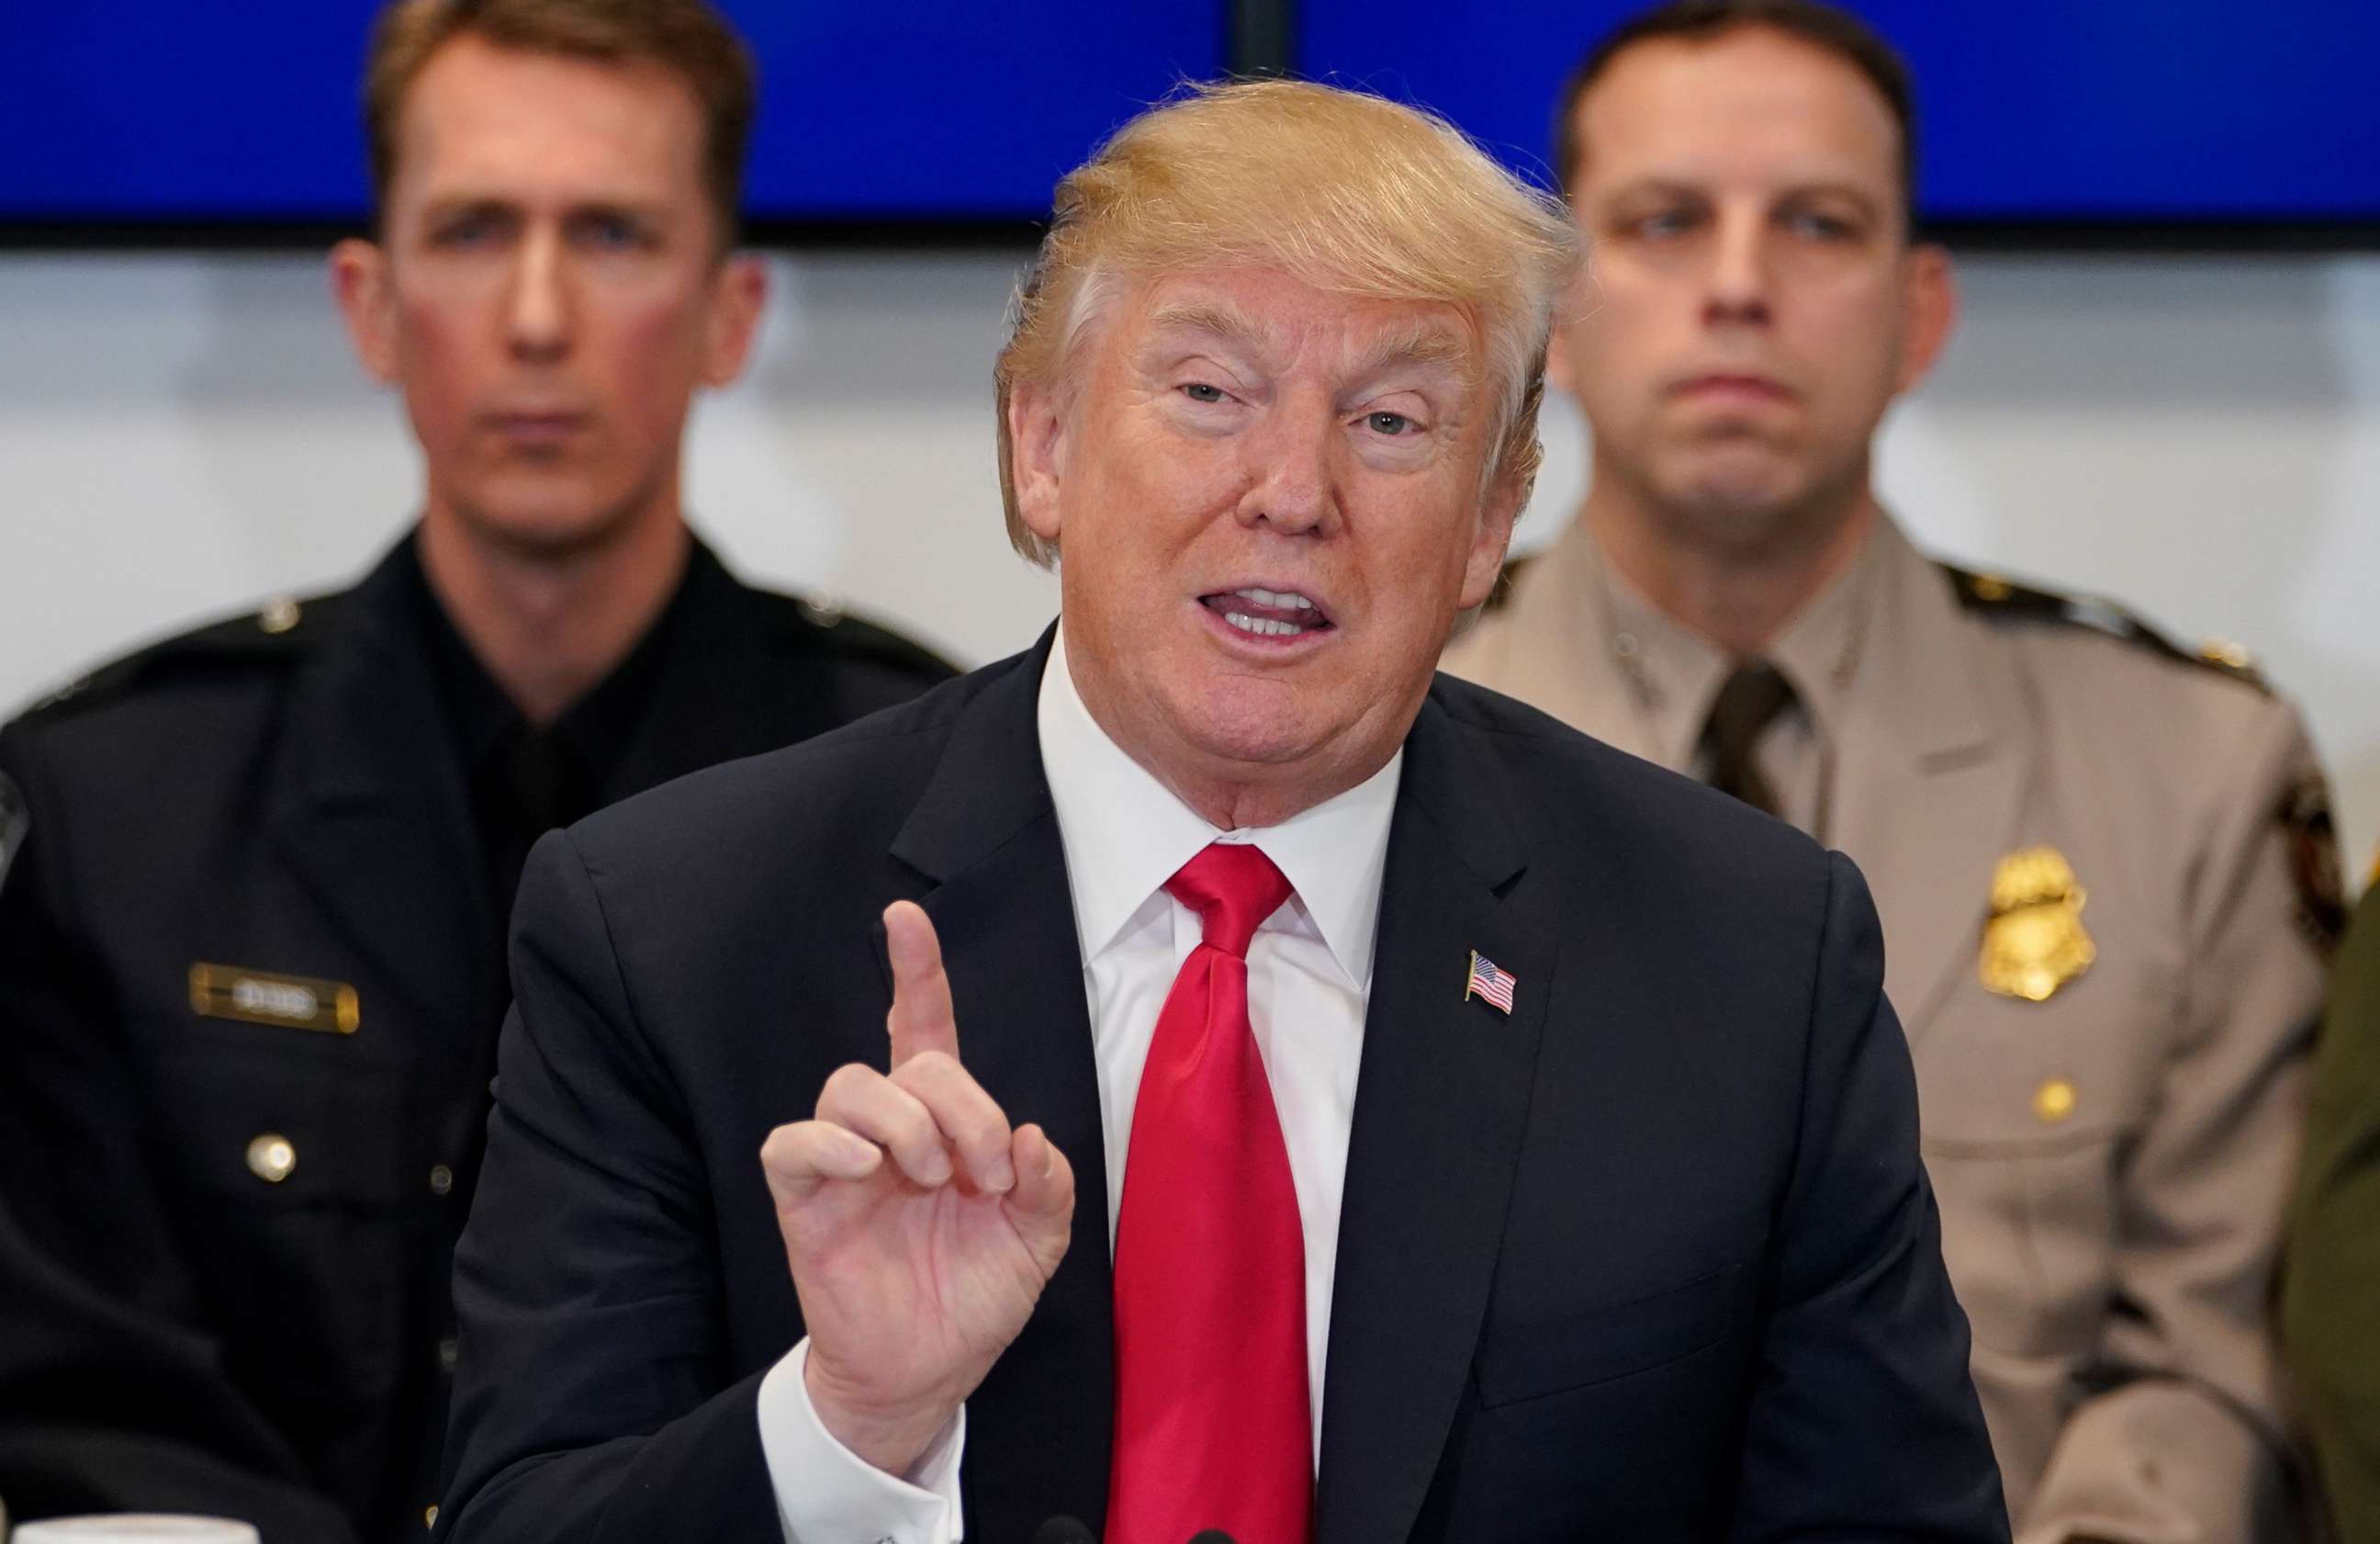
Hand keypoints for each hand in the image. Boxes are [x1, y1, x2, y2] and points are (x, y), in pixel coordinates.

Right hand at [759, 900, 1075, 1475]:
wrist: (928, 1372)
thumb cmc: (974, 1296)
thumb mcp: (1038, 1242)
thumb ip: (1048, 1185)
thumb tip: (1031, 1135)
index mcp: (944, 1124)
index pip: (925, 1029)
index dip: (916, 972)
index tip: (905, 917)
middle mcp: (890, 1130)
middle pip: (910, 1063)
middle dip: (962, 1104)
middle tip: (984, 1170)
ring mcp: (844, 1163)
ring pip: (850, 1085)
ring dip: (905, 1120)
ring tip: (933, 1177)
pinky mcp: (806, 1201)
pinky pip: (793, 1143)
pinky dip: (830, 1142)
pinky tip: (870, 1169)